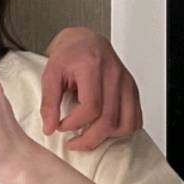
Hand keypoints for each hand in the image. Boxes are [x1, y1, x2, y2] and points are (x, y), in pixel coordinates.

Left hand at [41, 27, 141, 150]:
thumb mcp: (50, 74)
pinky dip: (122, 130)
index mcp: (92, 67)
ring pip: (126, 123)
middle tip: (73, 142)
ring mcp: (126, 82)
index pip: (90, 107)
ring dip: (107, 137)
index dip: (74, 124)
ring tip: (89, 136)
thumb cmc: (68, 56)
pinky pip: (135, 118)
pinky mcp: (132, 89)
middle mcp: (114, 74)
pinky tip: (105, 130)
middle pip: (109, 120)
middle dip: (88, 139)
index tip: (60, 126)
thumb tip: (49, 128)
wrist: (84, 41)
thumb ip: (49, 102)